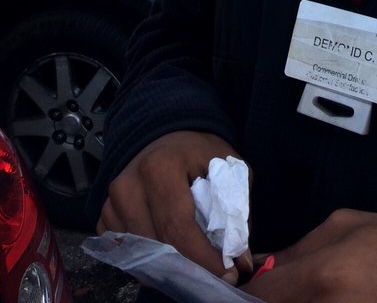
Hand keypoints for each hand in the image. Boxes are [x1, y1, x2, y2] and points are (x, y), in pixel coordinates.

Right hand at [96, 130, 252, 284]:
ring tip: (196, 263)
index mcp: (160, 167)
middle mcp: (128, 185)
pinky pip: (125, 253)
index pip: (179, 227)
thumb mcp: (227, 166)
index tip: (227, 272)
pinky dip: (149, 261)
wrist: (166, 135)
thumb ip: (235, 209)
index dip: (203, 258)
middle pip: (158, 246)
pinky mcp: (105, 216)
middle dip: (191, 267)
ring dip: (170, 267)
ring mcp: (111, 203)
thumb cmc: (198, 151)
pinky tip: (170, 253)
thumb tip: (240, 258)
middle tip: (216, 273)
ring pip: (140, 256)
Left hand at [247, 208, 376, 301]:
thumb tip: (262, 267)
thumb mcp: (337, 227)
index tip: (254, 284)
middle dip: (270, 300)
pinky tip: (314, 298)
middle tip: (278, 290)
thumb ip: (295, 250)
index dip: (251, 290)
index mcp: (322, 275)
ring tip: (300, 292)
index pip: (263, 294)